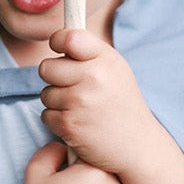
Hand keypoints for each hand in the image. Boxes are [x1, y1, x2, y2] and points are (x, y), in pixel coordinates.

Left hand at [38, 28, 158, 175]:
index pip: (69, 38)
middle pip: (46, 67)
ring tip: (81, 109)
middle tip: (73, 88)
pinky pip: (46, 115)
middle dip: (54, 78)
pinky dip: (57, 121)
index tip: (59, 50)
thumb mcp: (115, 70)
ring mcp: (80, 102)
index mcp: (105, 60)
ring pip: (45, 93)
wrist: (137, 145)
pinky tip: (78, 124)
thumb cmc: (122, 105)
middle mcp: (93, 78)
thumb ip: (89, 53)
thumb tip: (57, 39)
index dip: (57, 42)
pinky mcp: (69, 124)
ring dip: (57, 102)